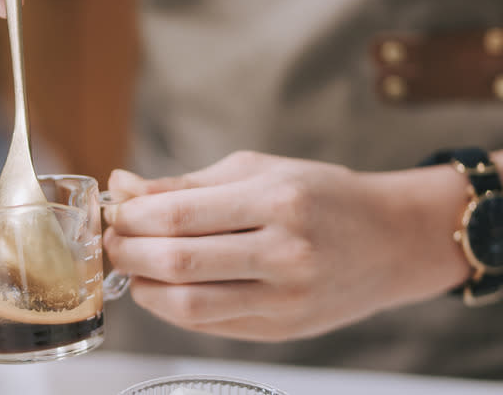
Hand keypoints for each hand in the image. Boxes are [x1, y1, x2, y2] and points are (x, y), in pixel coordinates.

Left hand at [103, 151, 466, 341]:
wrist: (390, 240)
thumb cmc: (324, 195)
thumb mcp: (261, 171)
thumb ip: (189, 184)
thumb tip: (124, 185)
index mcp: (279, 200)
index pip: (179, 215)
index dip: (131, 217)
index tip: (114, 212)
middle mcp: (286, 253)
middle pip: (177, 263)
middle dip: (126, 253)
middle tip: (112, 240)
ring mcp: (287, 299)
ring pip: (188, 306)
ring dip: (144, 288)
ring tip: (134, 267)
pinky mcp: (284, 330)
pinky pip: (211, 325)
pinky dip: (174, 308)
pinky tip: (166, 287)